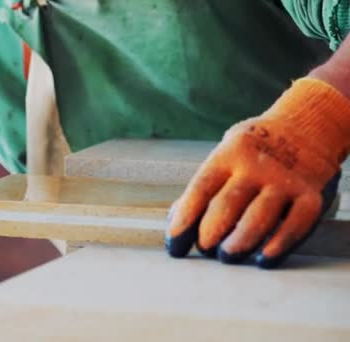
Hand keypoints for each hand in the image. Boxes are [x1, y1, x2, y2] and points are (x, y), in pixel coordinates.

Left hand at [165, 78, 349, 267]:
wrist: (308, 127)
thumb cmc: (253, 151)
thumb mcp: (225, 156)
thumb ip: (203, 188)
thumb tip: (175, 222)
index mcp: (228, 155)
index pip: (200, 190)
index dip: (184, 220)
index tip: (174, 246)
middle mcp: (255, 166)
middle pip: (227, 205)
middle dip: (210, 233)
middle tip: (204, 250)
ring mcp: (284, 181)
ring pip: (258, 218)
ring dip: (239, 242)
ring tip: (226, 257)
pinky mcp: (311, 196)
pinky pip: (295, 225)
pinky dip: (279, 245)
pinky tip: (263, 259)